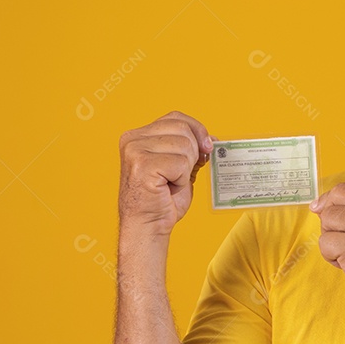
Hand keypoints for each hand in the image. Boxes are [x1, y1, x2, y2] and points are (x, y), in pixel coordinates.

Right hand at [118, 111, 213, 237]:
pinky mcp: (142, 164)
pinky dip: (181, 179)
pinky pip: (180, 163)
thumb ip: (190, 149)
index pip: (176, 117)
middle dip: (193, 152)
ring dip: (186, 169)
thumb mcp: (179, 167)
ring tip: (171, 182)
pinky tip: (168, 188)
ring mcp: (135, 150)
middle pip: (183, 128)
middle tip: (182, 173)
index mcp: (138, 135)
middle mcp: (133, 139)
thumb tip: (211, 140)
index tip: (207, 147)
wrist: (147, 226)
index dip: (197, 130)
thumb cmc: (162, 200)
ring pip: (184, 145)